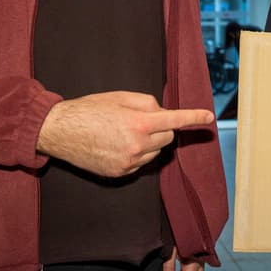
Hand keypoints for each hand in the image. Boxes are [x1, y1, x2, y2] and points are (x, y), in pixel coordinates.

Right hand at [36, 91, 212, 176]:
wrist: (61, 131)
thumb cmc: (90, 109)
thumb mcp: (120, 96)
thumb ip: (147, 103)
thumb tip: (162, 113)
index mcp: (139, 122)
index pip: (175, 120)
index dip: (194, 117)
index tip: (209, 118)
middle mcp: (138, 145)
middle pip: (168, 137)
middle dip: (161, 128)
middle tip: (141, 119)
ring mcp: (129, 162)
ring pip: (156, 152)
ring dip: (150, 142)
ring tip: (124, 132)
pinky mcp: (120, 173)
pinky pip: (141, 163)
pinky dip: (137, 154)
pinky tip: (117, 145)